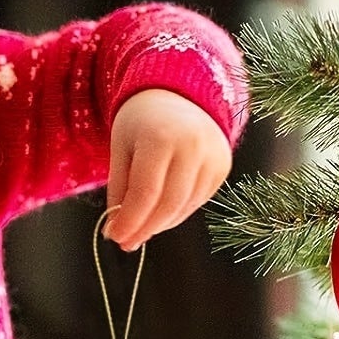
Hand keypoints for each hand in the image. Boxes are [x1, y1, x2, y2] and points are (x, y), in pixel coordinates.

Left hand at [104, 88, 232, 250]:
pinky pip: (198, 201)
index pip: (146, 192)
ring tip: (142, 226)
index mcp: (161, 137)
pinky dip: (177, 212)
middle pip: (168, 204)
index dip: (130, 220)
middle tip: (127, 242)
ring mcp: (212, 157)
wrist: (178, 97)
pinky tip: (162, 211)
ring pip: (185, 207)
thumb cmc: (142, 123)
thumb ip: (120, 189)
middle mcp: (193, 146)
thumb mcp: (121, 148)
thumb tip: (118, 231)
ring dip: (161, 223)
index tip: (115, 236)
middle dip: (145, 228)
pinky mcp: (222, 167)